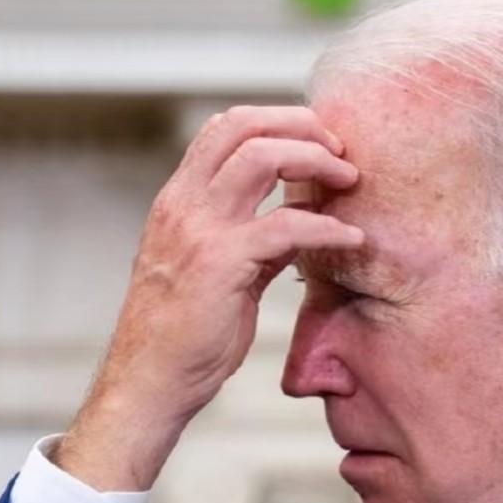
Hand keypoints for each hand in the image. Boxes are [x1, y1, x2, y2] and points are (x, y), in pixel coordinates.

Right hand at [53, 106, 361, 490]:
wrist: (150, 381)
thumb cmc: (182, 333)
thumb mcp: (214, 272)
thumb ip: (251, 240)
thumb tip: (297, 222)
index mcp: (179, 200)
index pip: (224, 128)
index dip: (275, 120)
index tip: (315, 140)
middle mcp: (183, 204)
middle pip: (244, 126)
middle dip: (301, 125)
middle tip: (340, 149)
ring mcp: (199, 229)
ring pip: (262, 157)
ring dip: (315, 159)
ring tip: (349, 177)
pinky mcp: (221, 263)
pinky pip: (286, 225)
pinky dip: (327, 226)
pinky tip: (351, 238)